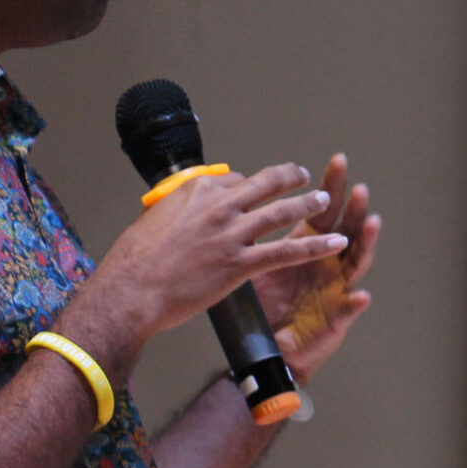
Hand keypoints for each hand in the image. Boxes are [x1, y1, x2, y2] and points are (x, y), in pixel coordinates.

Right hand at [67, 163, 344, 374]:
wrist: (131, 291)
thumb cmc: (133, 262)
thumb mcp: (152, 220)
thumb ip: (176, 212)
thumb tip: (180, 213)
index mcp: (195, 191)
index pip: (235, 181)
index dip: (249, 186)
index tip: (256, 189)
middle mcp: (218, 206)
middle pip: (265, 184)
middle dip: (288, 178)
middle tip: (302, 176)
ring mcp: (231, 234)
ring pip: (281, 212)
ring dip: (307, 205)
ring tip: (324, 201)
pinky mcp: (239, 264)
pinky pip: (286, 251)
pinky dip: (315, 246)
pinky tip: (335, 243)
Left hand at [252, 153, 379, 379]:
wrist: (268, 344)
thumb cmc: (264, 303)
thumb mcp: (253, 262)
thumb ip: (250, 235)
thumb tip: (232, 199)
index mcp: (308, 245)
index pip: (324, 210)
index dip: (332, 186)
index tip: (338, 161)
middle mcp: (328, 262)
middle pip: (347, 229)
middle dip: (355, 208)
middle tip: (359, 188)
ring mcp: (336, 288)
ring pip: (356, 262)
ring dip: (365, 243)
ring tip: (371, 225)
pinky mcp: (336, 318)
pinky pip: (347, 310)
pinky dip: (355, 303)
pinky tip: (361, 295)